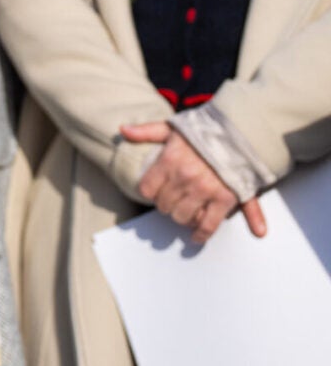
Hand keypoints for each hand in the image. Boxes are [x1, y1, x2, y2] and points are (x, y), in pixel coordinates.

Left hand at [121, 122, 269, 242]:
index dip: (150, 193)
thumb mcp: (173, 127)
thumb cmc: (206, 133)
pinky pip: (208, 225)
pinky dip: (201, 235)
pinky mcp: (225, 200)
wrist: (242, 136)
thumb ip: (147, 131)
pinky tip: (196, 237)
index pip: (147, 190)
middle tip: (172, 201)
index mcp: (170, 160)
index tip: (155, 192)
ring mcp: (205, 190)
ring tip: (185, 213)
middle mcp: (185, 177)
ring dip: (181, 218)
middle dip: (166, 205)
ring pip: (182, 217)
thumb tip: (123, 130)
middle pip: (164, 206)